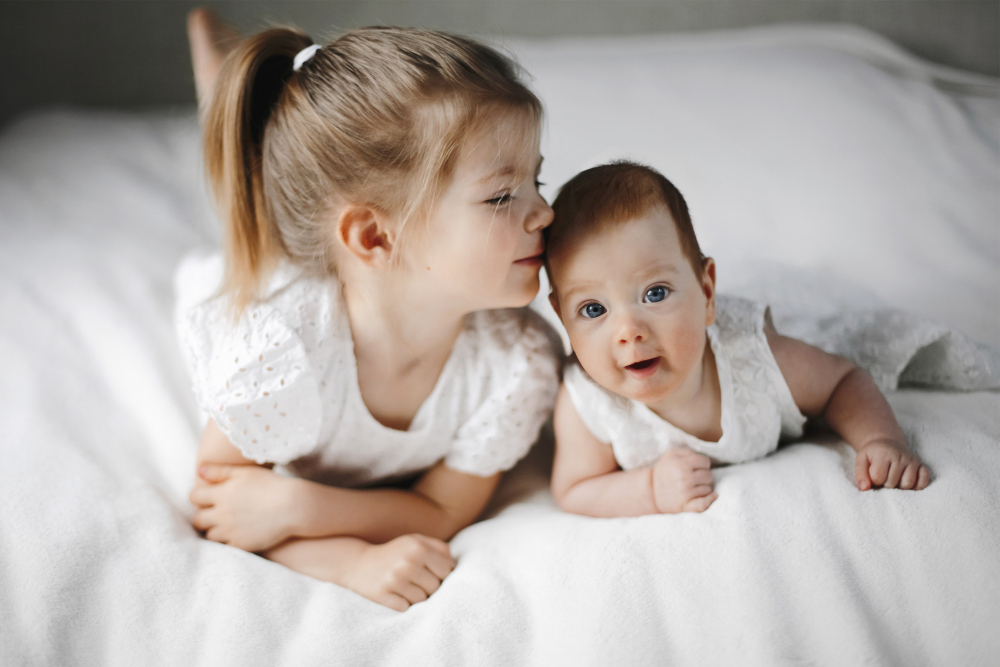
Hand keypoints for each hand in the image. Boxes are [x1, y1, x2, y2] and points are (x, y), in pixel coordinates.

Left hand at [189, 464, 299, 551]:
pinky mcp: (241, 545)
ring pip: (209, 535)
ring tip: (227, 523)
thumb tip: (199, 470)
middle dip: (204, 515)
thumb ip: (219, 471)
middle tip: (216, 511)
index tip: (210, 496)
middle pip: (198, 519)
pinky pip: (225, 546)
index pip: (194, 497)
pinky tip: (238, 532)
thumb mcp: (245, 472)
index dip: (200, 496)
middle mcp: (222, 514)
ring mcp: (230, 531)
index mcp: (221, 494)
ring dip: (215, 529)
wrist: (293, 506)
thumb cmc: (270, 485)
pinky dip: (228, 539)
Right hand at [342, 534, 456, 611]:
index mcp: (418, 547)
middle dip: (429, 588)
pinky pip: (406, 608)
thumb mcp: (415, 541)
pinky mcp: (382, 595)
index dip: (442, 575)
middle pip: (435, 588)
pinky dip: (403, 604)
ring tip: (406, 587)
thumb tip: (455, 565)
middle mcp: (407, 562)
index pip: (446, 571)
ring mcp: (394, 580)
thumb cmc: (393, 552)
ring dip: (416, 597)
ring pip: (422, 600)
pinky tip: (396, 594)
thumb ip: (439, 547)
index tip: (432, 574)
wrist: (357, 563)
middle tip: (417, 581)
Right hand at [651, 447, 717, 512]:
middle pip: (709, 475)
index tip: (696, 467)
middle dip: (703, 475)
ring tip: (692, 486)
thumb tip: (704, 460)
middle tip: (694, 477)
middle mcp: (685, 478)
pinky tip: (713, 496)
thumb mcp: (671, 455)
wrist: (651, 491)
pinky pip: (704, 504)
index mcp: (682, 464)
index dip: (702, 464)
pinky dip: (710, 500)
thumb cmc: (664, 471)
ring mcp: (686, 493)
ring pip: (708, 488)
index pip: (705, 462)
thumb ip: (688, 452)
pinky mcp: (686, 505)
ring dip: (703, 487)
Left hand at [855, 441, 929, 490]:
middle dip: (886, 484)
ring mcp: (912, 461)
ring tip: (894, 479)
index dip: (874, 481)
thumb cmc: (873, 455)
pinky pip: (923, 481)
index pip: (878, 477)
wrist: (887, 443)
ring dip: (900, 486)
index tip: (873, 476)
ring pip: (908, 484)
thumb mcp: (861, 460)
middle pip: (892, 483)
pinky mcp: (921, 465)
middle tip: (884, 477)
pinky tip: (906, 481)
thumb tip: (864, 488)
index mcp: (883, 454)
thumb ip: (860, 474)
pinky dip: (917, 485)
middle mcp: (900, 456)